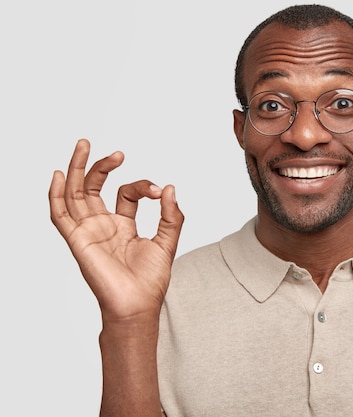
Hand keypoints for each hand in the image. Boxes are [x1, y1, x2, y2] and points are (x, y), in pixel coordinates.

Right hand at [49, 139, 183, 323]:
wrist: (138, 305)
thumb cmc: (150, 280)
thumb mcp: (167, 241)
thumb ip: (171, 215)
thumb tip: (169, 188)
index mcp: (123, 225)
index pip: (126, 193)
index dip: (142, 185)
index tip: (158, 191)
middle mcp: (103, 226)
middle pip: (93, 187)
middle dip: (101, 166)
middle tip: (117, 153)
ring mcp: (88, 231)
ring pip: (74, 194)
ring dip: (76, 169)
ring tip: (84, 145)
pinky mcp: (78, 240)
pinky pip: (60, 215)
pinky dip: (56, 194)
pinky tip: (59, 175)